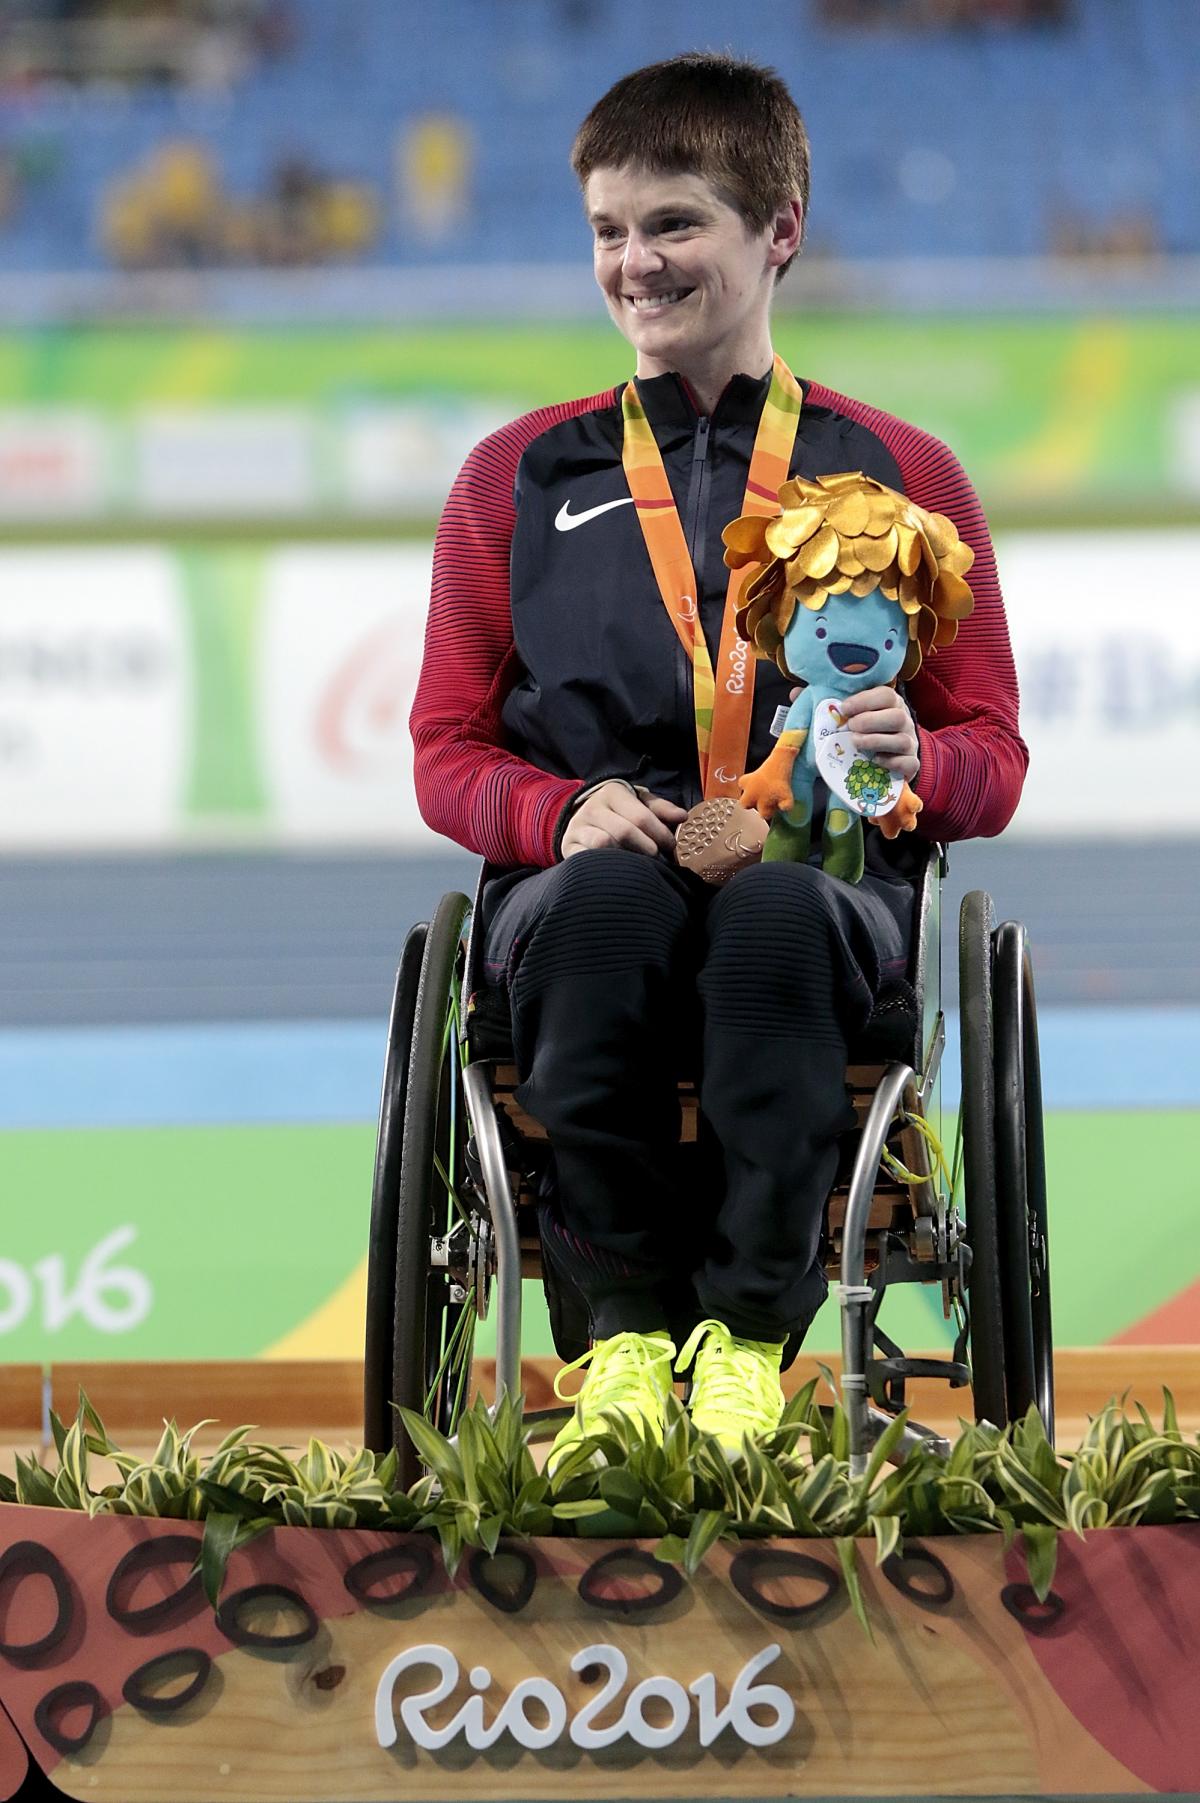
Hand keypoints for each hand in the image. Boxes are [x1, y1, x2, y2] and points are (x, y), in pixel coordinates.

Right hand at [561, 782, 687, 857]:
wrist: (582, 815)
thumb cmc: (620, 811)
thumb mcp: (639, 803)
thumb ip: (660, 809)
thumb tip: (682, 817)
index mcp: (612, 792)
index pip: (641, 816)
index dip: (660, 834)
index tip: (671, 846)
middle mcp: (592, 807)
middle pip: (625, 831)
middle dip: (647, 848)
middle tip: (658, 858)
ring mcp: (578, 827)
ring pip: (604, 844)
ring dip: (626, 857)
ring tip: (639, 864)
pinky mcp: (568, 845)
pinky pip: (586, 858)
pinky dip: (604, 864)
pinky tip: (619, 869)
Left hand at [836, 687, 919, 782]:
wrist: (890, 756)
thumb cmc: (868, 732)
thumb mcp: (862, 715)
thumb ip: (851, 710)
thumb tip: (832, 709)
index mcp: (894, 704)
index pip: (886, 695)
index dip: (864, 700)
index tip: (844, 709)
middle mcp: (905, 722)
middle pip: (897, 717)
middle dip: (869, 721)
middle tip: (851, 727)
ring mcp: (911, 743)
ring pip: (902, 741)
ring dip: (875, 741)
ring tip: (855, 742)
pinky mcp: (912, 763)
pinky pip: (908, 763)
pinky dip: (890, 763)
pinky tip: (875, 760)